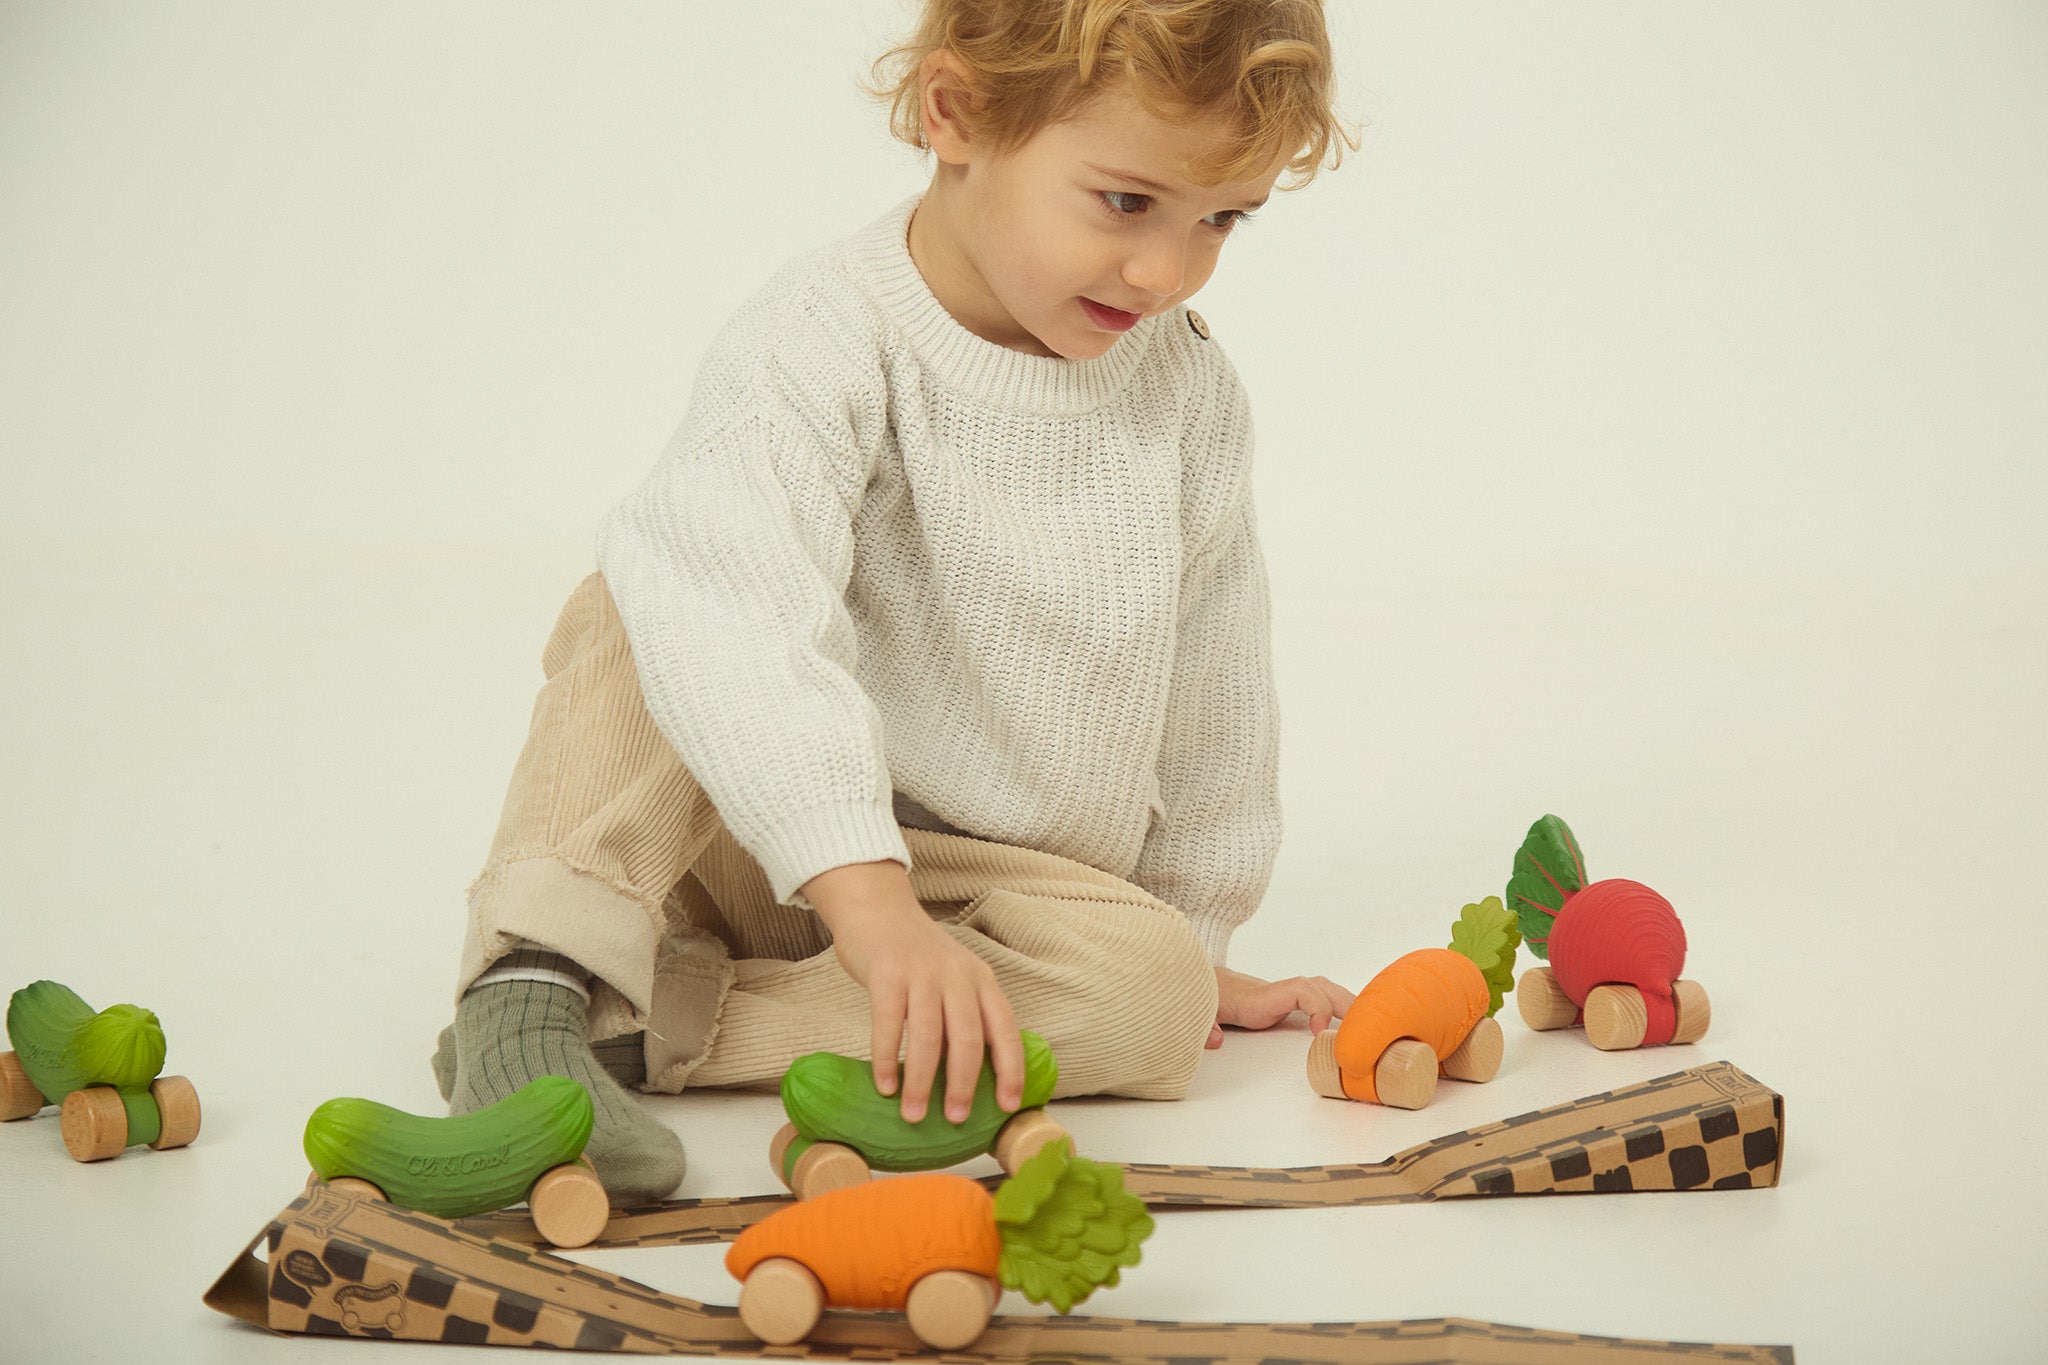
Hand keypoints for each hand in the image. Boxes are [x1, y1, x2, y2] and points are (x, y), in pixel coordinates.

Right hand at [802, 860, 1024, 1124]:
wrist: (878, 909)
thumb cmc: (917, 957)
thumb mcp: (955, 978)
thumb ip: (965, 1016)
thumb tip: (968, 1079)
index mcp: (982, 980)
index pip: (1006, 1030)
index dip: (1010, 1070)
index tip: (1007, 1106)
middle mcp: (958, 976)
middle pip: (968, 1038)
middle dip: (963, 1084)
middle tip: (955, 1118)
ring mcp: (922, 973)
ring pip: (928, 1037)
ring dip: (921, 1081)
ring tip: (913, 1114)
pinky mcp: (887, 974)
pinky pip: (888, 1025)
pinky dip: (886, 1059)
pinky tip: (885, 1085)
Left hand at [1206, 967, 1354, 1048]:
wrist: (1197, 981)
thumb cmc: (1201, 997)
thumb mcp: (1199, 1011)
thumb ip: (1205, 1024)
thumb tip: (1214, 1040)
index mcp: (1259, 998)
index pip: (1299, 989)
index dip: (1318, 1006)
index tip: (1320, 1032)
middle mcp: (1276, 993)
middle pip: (1322, 987)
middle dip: (1348, 1006)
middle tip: (1367, 1031)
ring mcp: (1283, 996)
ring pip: (1324, 989)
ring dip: (1349, 1004)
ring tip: (1373, 1025)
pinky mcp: (1285, 1003)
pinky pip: (1319, 997)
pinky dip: (1340, 1006)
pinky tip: (1356, 1022)